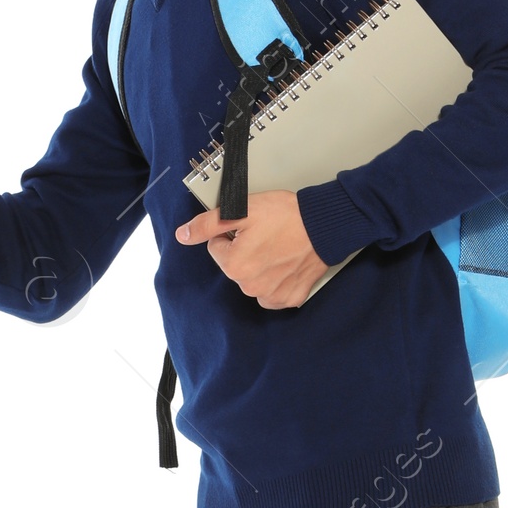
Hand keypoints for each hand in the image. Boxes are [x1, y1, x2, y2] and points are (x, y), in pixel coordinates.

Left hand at [176, 188, 327, 307]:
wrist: (324, 225)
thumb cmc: (287, 215)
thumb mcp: (241, 209)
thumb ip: (207, 224)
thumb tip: (183, 235)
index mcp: (235, 266)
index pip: (217, 248)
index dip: (231, 233)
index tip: (251, 227)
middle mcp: (251, 287)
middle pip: (235, 266)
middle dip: (245, 251)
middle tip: (267, 235)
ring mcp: (271, 296)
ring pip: (253, 280)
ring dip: (261, 266)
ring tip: (278, 248)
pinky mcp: (290, 298)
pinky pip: (274, 292)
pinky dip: (278, 280)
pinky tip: (286, 263)